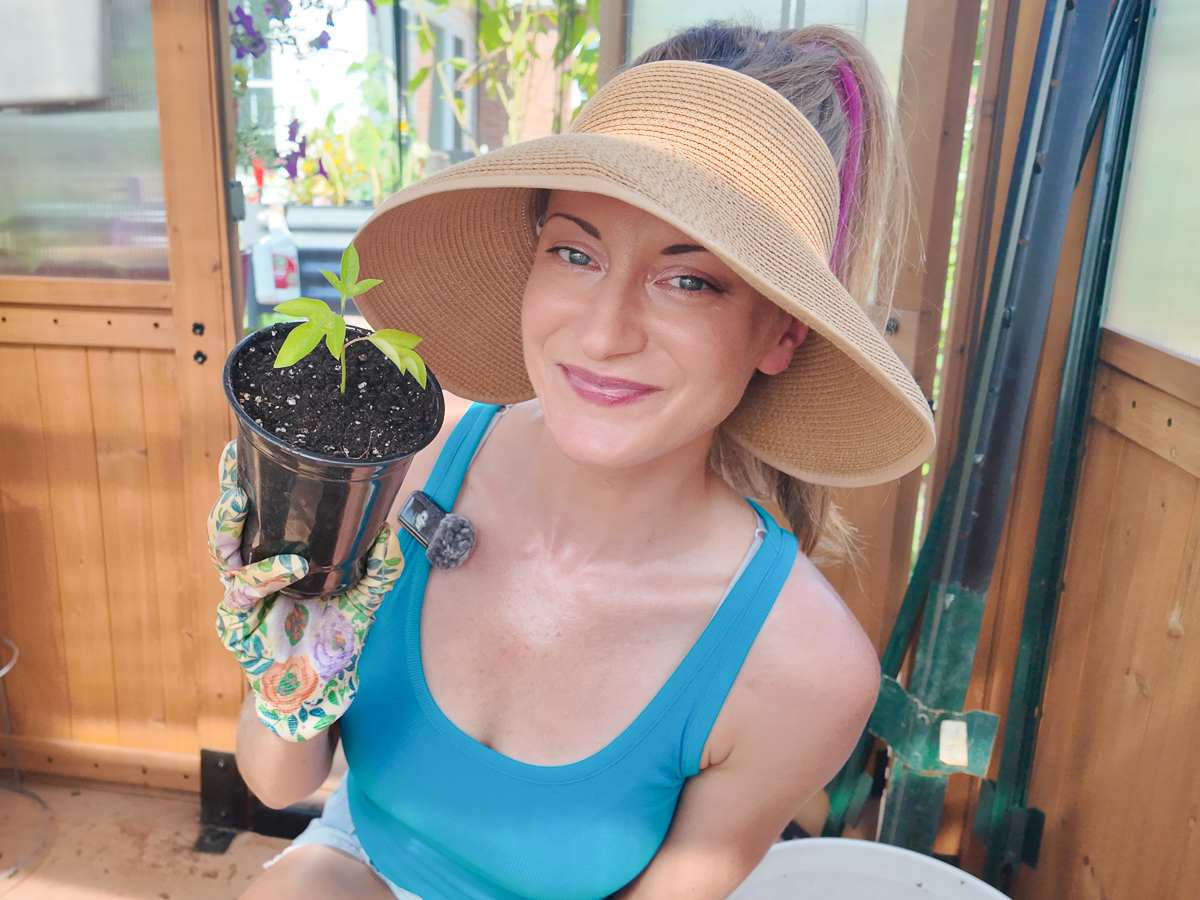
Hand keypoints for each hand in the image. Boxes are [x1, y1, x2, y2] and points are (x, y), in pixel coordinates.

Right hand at [207, 440, 403, 740]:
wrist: (319, 694)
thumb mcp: (362, 601)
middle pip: (225, 530)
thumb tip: (392, 532)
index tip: (241, 449)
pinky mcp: (236, 627)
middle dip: (224, 498)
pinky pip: (245, 595)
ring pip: (224, 556)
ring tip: (242, 501)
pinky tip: (290, 565)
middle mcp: (250, 575)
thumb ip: (378, 570)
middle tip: (232, 474)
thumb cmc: (332, 642)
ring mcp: (240, 601)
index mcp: (272, 560)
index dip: (243, 484)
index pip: (253, 517)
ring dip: (230, 526)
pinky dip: (267, 575)